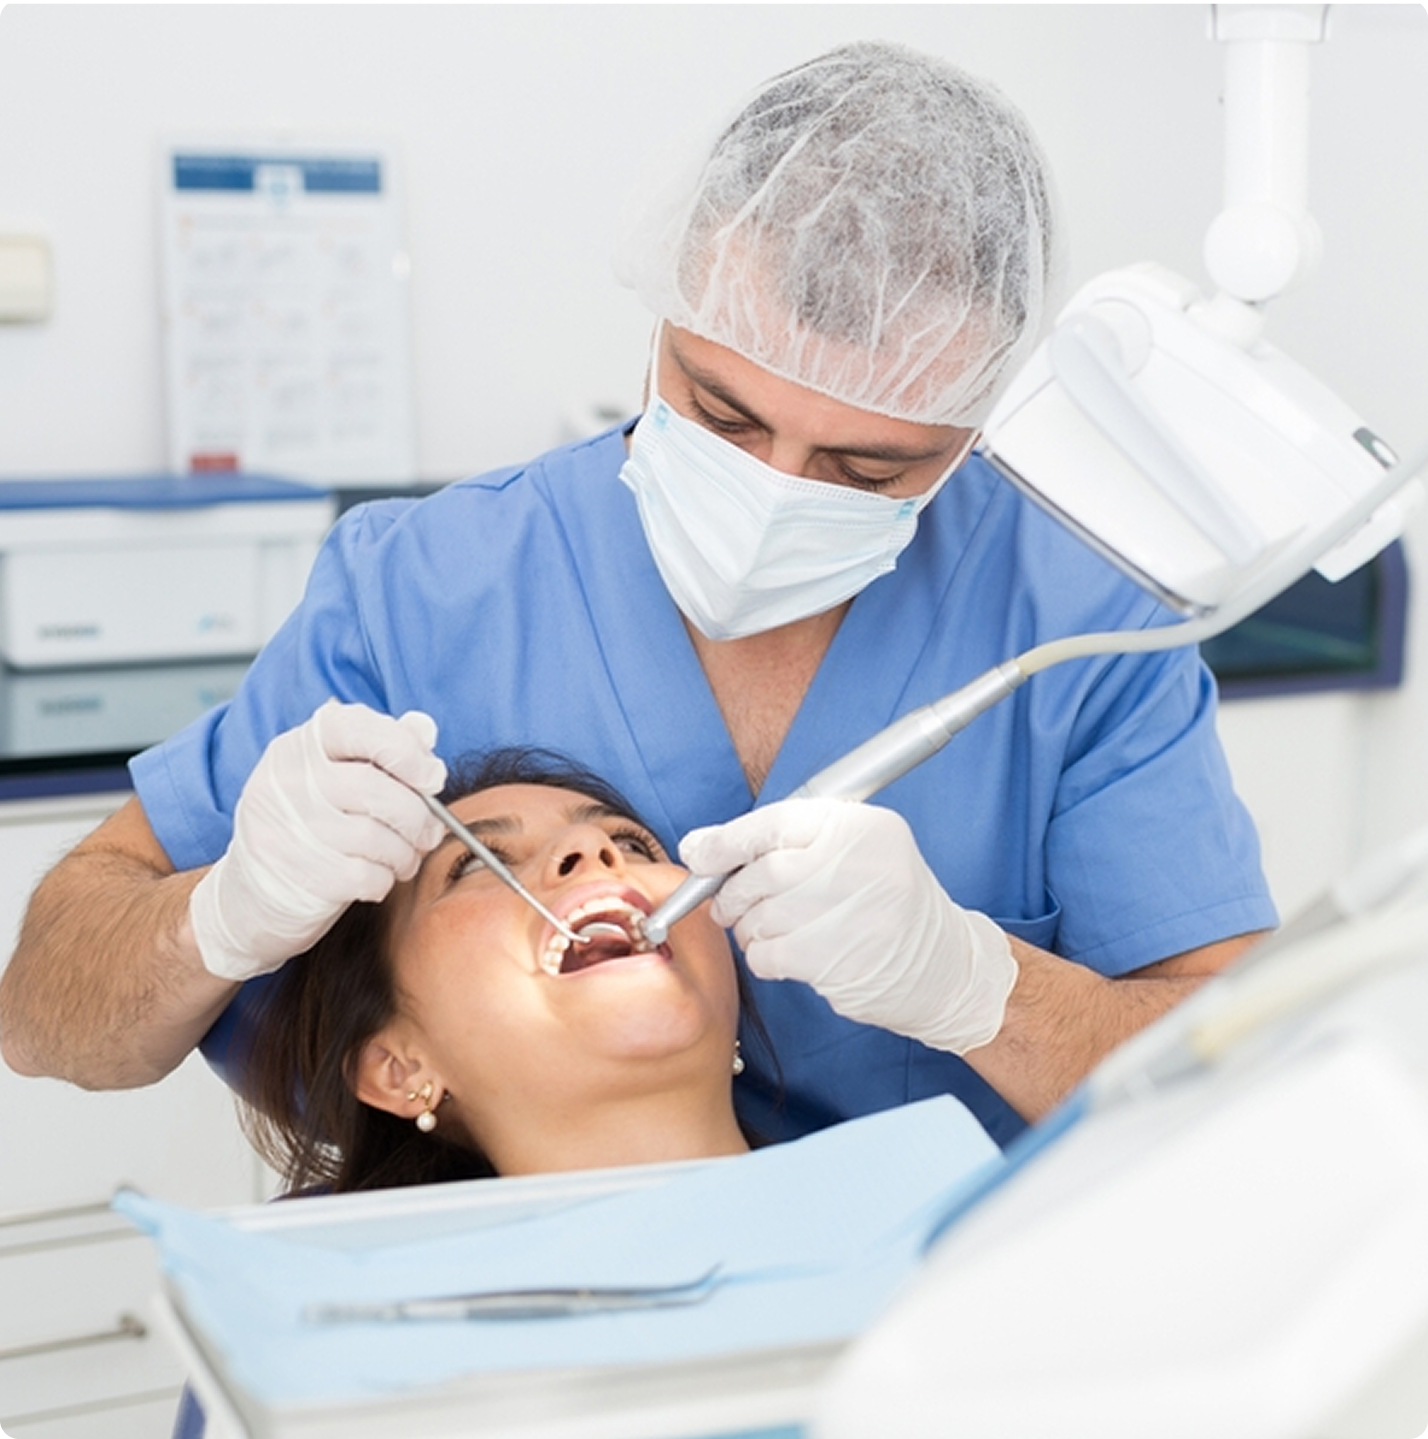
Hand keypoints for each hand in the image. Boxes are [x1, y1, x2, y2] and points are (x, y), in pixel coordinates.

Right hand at [189, 700, 447, 981]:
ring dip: (406, 852)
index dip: (406, 750)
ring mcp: (287, 830)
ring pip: (376, 836)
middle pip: (375, 787)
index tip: (433, 777)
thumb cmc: (310, 824)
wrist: (250, 893)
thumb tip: (425, 730)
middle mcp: (286, 781)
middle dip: (418, 815)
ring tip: (406, 857)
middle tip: (429, 831)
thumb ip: (383, 747)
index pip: (359, 728)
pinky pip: (367, 876)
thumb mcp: (336, 774)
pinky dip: (385, 879)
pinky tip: (380, 876)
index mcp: (299, 746)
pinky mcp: (297, 876)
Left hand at [679, 798, 1017, 1053]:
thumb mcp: (856, 849)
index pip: (776, 823)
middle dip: (733, 891)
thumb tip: (702, 847)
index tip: (699, 852)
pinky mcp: (837, 962)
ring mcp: (851, 916)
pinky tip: (788, 952)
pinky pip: (768, 955)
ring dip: (750, 926)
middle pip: (761, 874)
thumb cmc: (885, 899)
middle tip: (730, 902)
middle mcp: (859, 866)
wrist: (944, 965)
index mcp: (862, 827)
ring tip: (773, 927)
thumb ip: (789, 839)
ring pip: (759, 918)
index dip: (727, 841)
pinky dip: (763, 955)